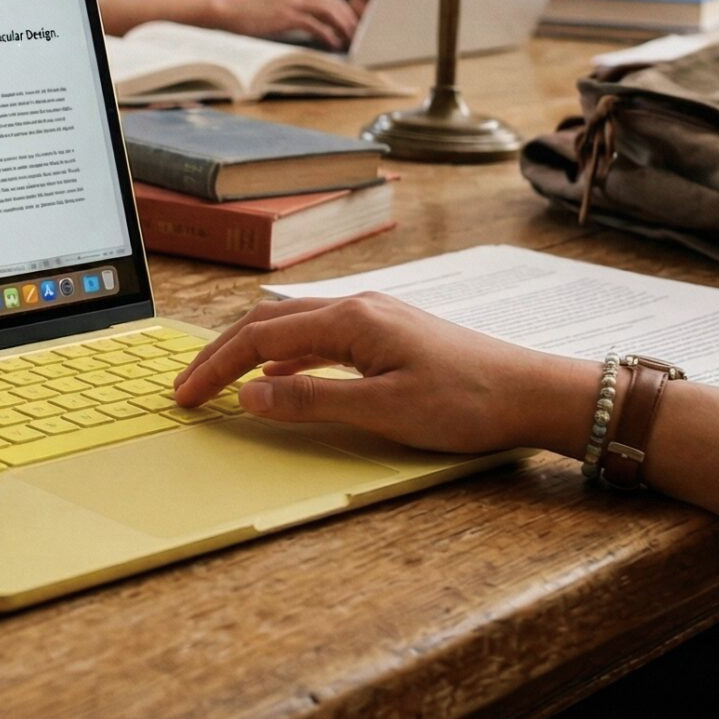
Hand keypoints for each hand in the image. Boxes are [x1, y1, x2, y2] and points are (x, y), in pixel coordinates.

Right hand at [170, 293, 600, 455]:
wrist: (533, 393)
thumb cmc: (469, 402)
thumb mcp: (383, 411)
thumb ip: (311, 401)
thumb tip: (249, 397)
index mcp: (351, 319)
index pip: (259, 339)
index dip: (216, 368)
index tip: (185, 395)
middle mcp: (358, 307)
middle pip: (267, 322)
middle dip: (221, 353)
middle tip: (187, 386)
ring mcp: (374, 317)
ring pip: (291, 326)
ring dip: (249, 351)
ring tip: (220, 380)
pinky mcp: (389, 333)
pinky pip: (319, 336)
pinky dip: (285, 355)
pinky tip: (281, 380)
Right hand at [206, 0, 359, 48]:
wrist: (229, 10)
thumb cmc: (251, 12)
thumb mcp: (279, 4)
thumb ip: (297, 8)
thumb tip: (317, 25)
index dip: (346, 14)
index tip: (354, 28)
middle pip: (336, 4)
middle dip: (350, 21)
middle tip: (359, 37)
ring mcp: (294, 2)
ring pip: (330, 12)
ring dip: (344, 28)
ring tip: (351, 42)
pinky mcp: (288, 15)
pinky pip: (316, 25)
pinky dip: (328, 35)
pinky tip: (334, 45)